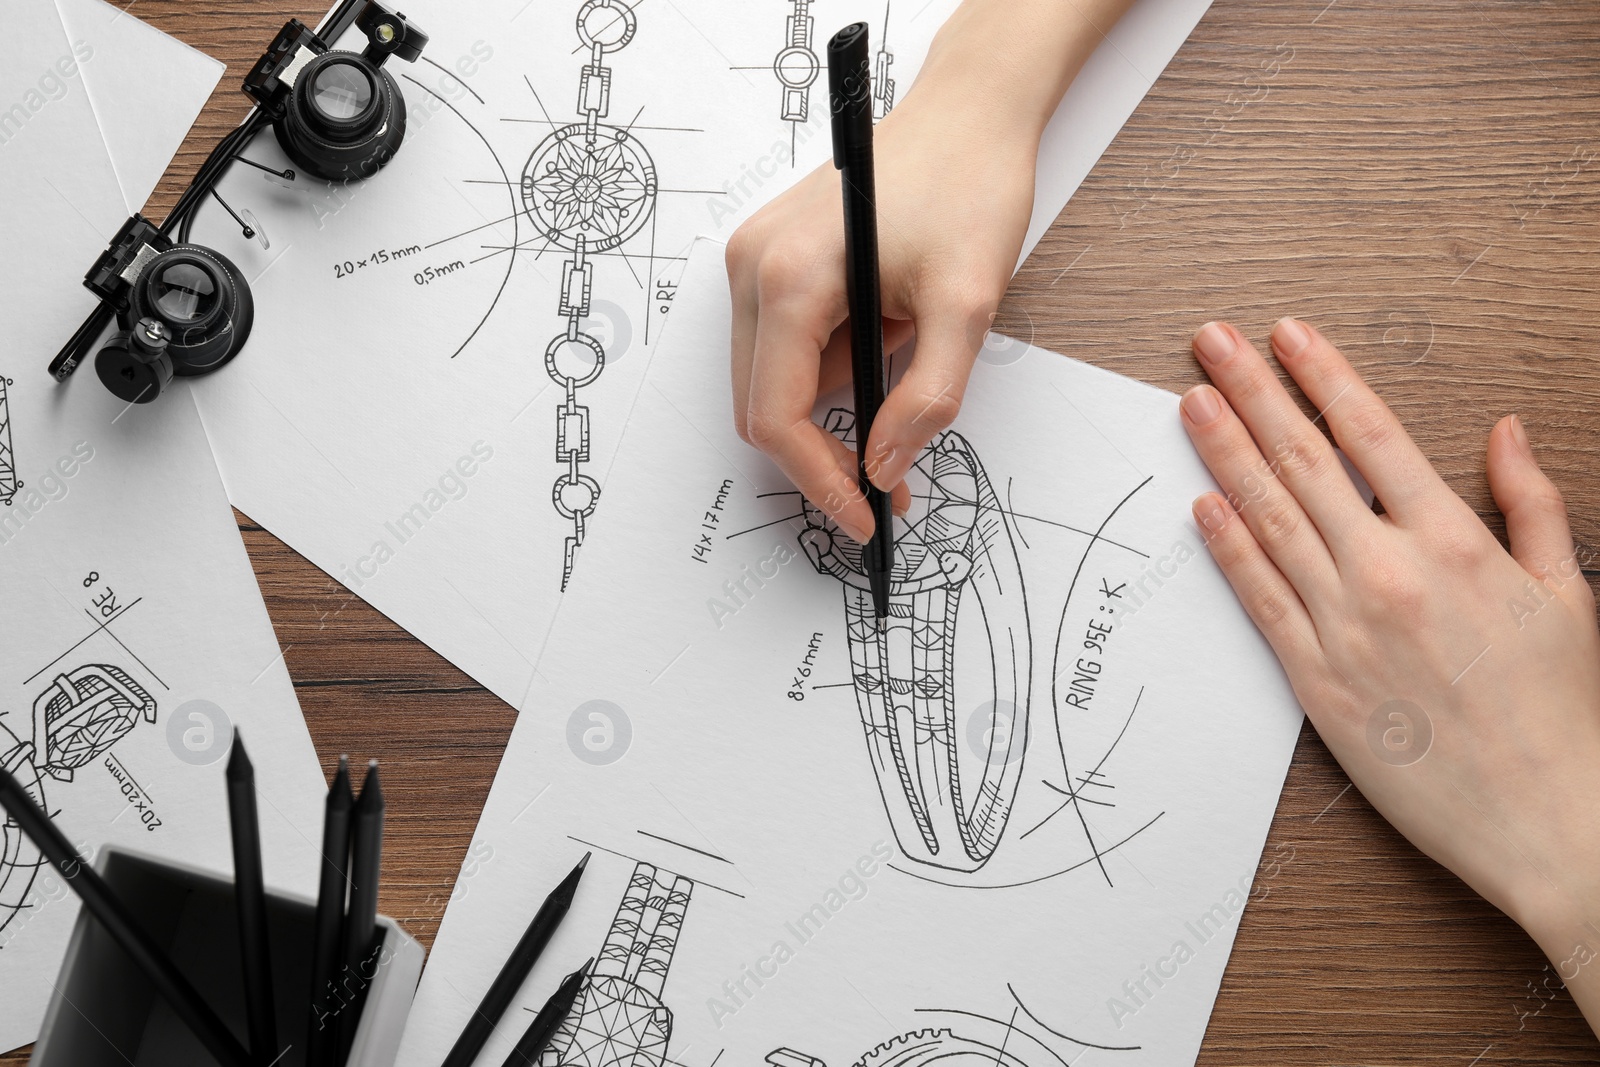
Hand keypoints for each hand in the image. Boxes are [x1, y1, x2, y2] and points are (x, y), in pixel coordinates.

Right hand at [726, 89, 1035, 541]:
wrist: (968, 111)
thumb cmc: (968, 184)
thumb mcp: (967, 305)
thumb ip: (925, 399)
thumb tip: (883, 467)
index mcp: (789, 276)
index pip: (777, 415)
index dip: (819, 480)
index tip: (866, 515)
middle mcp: (753, 267)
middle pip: (761, 405)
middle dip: (823, 455)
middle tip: (888, 483)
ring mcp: (756, 260)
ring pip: (775, 378)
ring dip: (835, 404)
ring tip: (904, 367)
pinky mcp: (773, 257)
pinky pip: (787, 342)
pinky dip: (832, 367)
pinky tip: (884, 337)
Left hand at [1181, 318, 1599, 1035]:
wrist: (1553, 822)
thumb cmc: (1566, 714)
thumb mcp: (1571, 593)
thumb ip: (1532, 505)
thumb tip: (1505, 433)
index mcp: (1455, 543)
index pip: (1371, 434)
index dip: (1322, 377)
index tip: (1286, 335)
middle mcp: (1390, 573)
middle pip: (1304, 462)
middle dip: (1252, 393)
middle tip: (1210, 343)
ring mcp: (1345, 626)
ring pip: (1269, 519)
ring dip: (1225, 452)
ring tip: (1191, 401)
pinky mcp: (1316, 682)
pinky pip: (1260, 599)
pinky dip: (1227, 548)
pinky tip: (1200, 504)